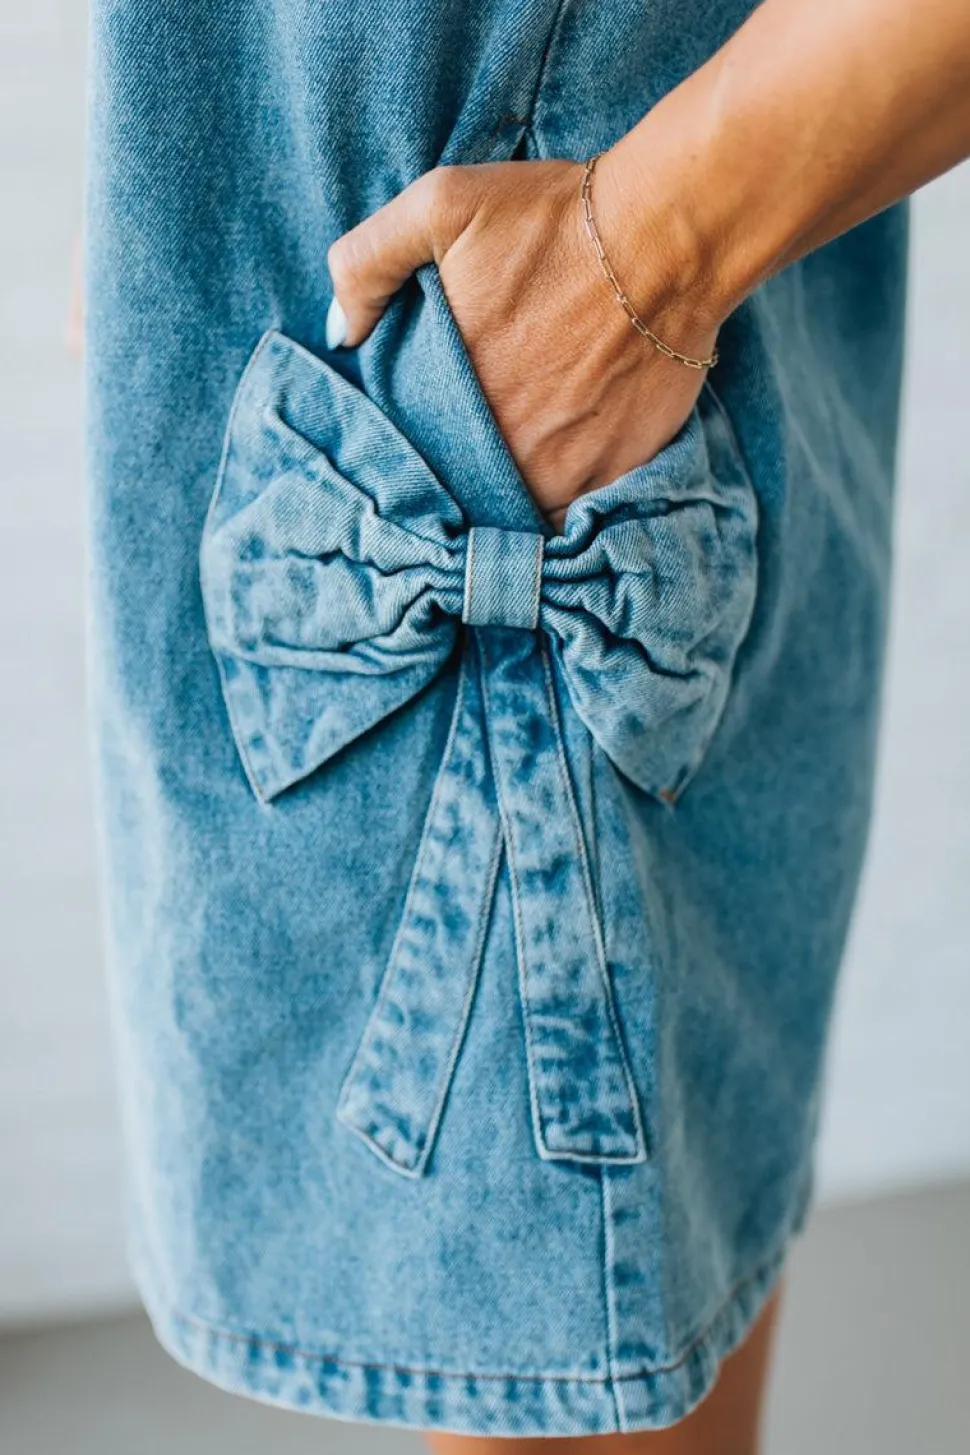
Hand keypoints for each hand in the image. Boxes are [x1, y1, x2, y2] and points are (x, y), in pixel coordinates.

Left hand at [326, 156, 721, 530]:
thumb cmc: (553, 220)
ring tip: (525, 453)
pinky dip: (569, 494)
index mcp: (449, 402)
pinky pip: (579, 510)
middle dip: (468, 476)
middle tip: (483, 441)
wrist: (667, 236)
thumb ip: (367, 264)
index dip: (420, 451)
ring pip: (522, 509)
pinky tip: (569, 457)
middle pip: (470, 489)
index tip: (431, 436)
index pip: (414, 458)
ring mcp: (564, 472)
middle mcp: (503, 451)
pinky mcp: (618, 473)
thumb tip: (341, 335)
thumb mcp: (439, 206)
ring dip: (516, 491)